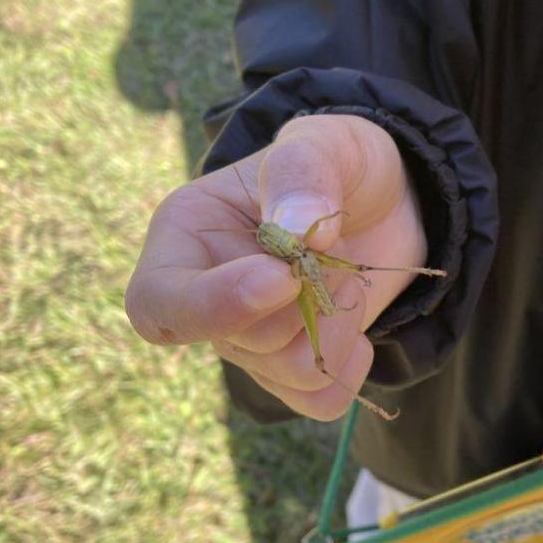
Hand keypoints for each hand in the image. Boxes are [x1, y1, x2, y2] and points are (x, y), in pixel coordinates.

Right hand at [125, 115, 425, 419]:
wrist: (386, 197)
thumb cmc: (338, 161)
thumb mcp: (323, 143)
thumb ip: (301, 174)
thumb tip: (294, 233)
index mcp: (186, 236)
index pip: (156, 304)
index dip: (214, 305)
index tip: (282, 277)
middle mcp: (207, 294)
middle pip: (238, 342)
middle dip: (302, 304)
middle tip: (334, 254)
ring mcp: (250, 336)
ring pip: (284, 372)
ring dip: (334, 327)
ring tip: (345, 279)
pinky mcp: (294, 363)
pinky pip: (318, 399)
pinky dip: (349, 366)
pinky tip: (358, 326)